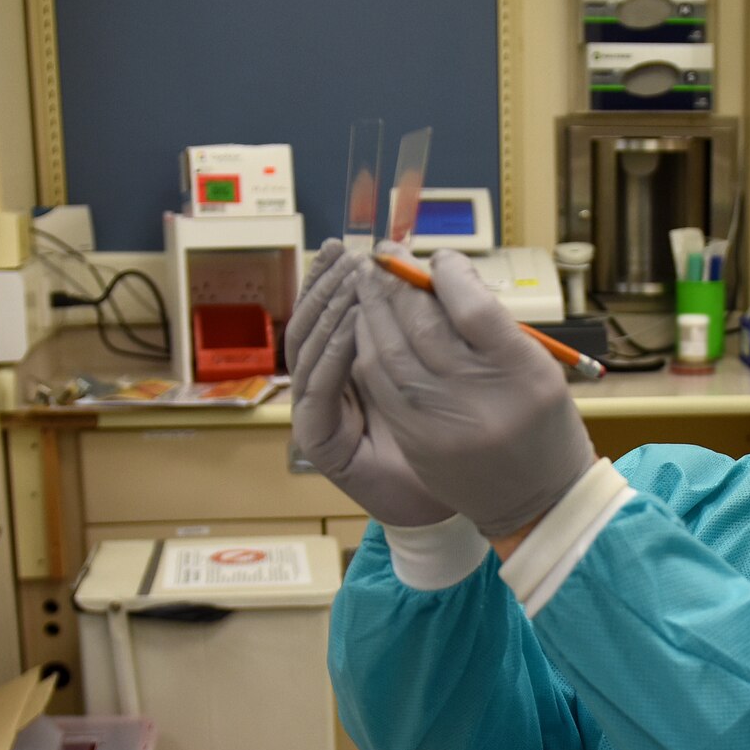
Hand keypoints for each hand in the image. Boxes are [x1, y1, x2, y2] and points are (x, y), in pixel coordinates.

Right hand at [285, 241, 452, 527]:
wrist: (440, 503)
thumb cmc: (445, 437)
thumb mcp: (435, 371)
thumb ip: (419, 330)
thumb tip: (420, 271)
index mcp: (344, 365)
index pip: (326, 311)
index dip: (330, 278)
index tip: (347, 246)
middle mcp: (324, 384)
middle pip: (306, 322)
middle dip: (323, 285)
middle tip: (344, 255)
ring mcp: (316, 412)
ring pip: (304, 349)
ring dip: (327, 311)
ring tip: (350, 281)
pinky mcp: (317, 440)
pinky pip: (315, 390)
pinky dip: (330, 357)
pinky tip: (351, 328)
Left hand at [353, 245, 596, 539]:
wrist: (539, 505)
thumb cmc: (543, 426)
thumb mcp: (539, 369)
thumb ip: (495, 326)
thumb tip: (444, 278)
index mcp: (520, 372)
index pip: (471, 305)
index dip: (447, 272)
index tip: (439, 258)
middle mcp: (479, 397)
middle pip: (423, 324)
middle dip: (398, 282)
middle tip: (386, 255)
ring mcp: (441, 422)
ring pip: (390, 350)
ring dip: (372, 309)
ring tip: (368, 282)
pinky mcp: (415, 440)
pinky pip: (379, 383)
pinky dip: (367, 347)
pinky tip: (366, 326)